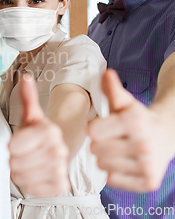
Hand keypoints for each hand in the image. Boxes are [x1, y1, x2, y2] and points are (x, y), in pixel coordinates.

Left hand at [9, 74, 69, 195]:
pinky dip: (29, 184)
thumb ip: (27, 97)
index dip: (11, 146)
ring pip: (23, 177)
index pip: (14, 147)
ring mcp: (61, 169)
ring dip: (20, 172)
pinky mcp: (61, 186)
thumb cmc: (37, 133)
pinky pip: (32, 189)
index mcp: (50, 131)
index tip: (18, 143)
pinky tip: (34, 174)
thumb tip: (26, 78)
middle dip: (15, 160)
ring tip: (27, 163)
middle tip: (23, 154)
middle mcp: (59, 150)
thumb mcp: (30, 115)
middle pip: (17, 162)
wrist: (52, 151)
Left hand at [88, 69, 173, 191]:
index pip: (92, 131)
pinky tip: (125, 163)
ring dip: (106, 158)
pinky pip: (112, 180)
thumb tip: (106, 74)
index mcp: (135, 122)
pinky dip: (114, 173)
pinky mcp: (148, 182)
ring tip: (119, 150)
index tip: (105, 126)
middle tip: (113, 139)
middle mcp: (143, 144)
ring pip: (102, 165)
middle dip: (99, 143)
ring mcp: (147, 165)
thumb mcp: (125, 102)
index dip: (95, 128)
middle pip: (95, 149)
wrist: (165, 135)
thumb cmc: (137, 118)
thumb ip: (112, 89)